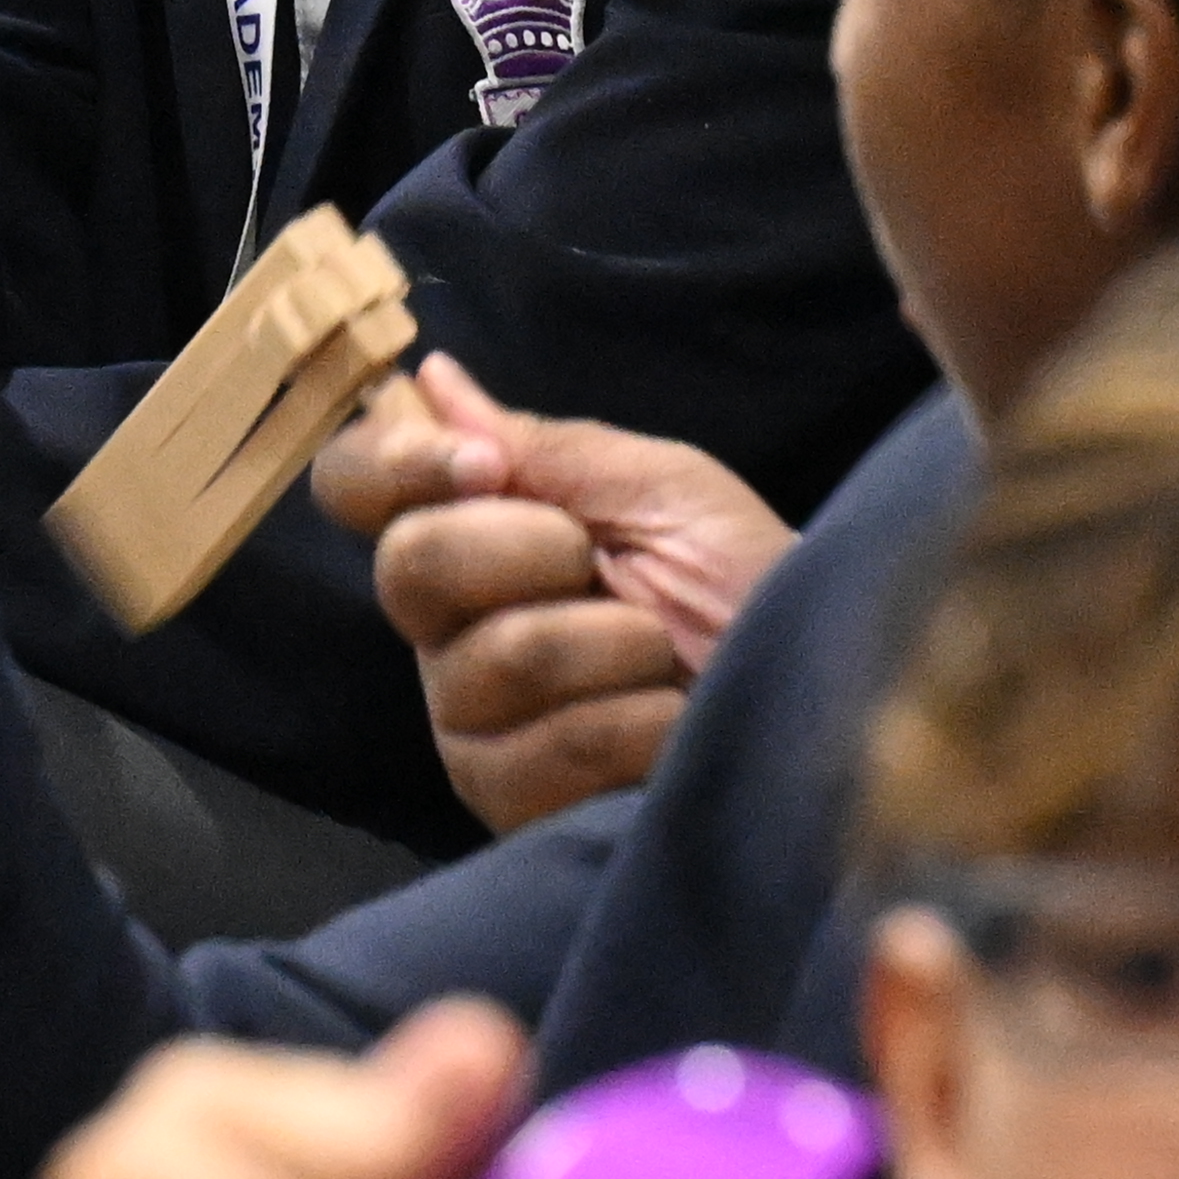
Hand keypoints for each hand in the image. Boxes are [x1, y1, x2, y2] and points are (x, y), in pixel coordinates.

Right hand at [320, 353, 792, 830]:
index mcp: (472, 529)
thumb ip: (542, 448)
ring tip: (662, 653)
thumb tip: (427, 378)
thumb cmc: (742, 578)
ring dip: (612, 643)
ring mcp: (469, 719)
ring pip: (494, 659)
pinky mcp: (508, 799)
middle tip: (604, 565)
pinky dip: (632, 722)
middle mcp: (447, 626)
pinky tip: (665, 725)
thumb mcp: (660, 488)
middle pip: (410, 566)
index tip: (486, 465)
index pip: (357, 483)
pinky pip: (545, 747)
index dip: (396, 463)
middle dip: (531, 548)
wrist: (820, 696)